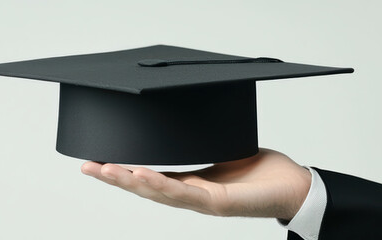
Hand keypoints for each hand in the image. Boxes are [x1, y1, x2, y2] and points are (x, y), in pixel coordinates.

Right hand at [81, 148, 311, 220]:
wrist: (295, 188)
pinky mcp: (218, 203)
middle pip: (144, 188)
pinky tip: (141, 175)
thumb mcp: (224, 148)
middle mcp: (193, 196)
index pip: (150, 177)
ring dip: (128, 181)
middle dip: (114, 178)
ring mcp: (203, 202)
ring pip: (157, 193)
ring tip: (104, 170)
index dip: (123, 171)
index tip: (97, 160)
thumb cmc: (265, 172)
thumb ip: (203, 138)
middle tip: (85, 166)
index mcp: (192, 184)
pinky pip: (184, 193)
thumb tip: (184, 115)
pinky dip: (160, 184)